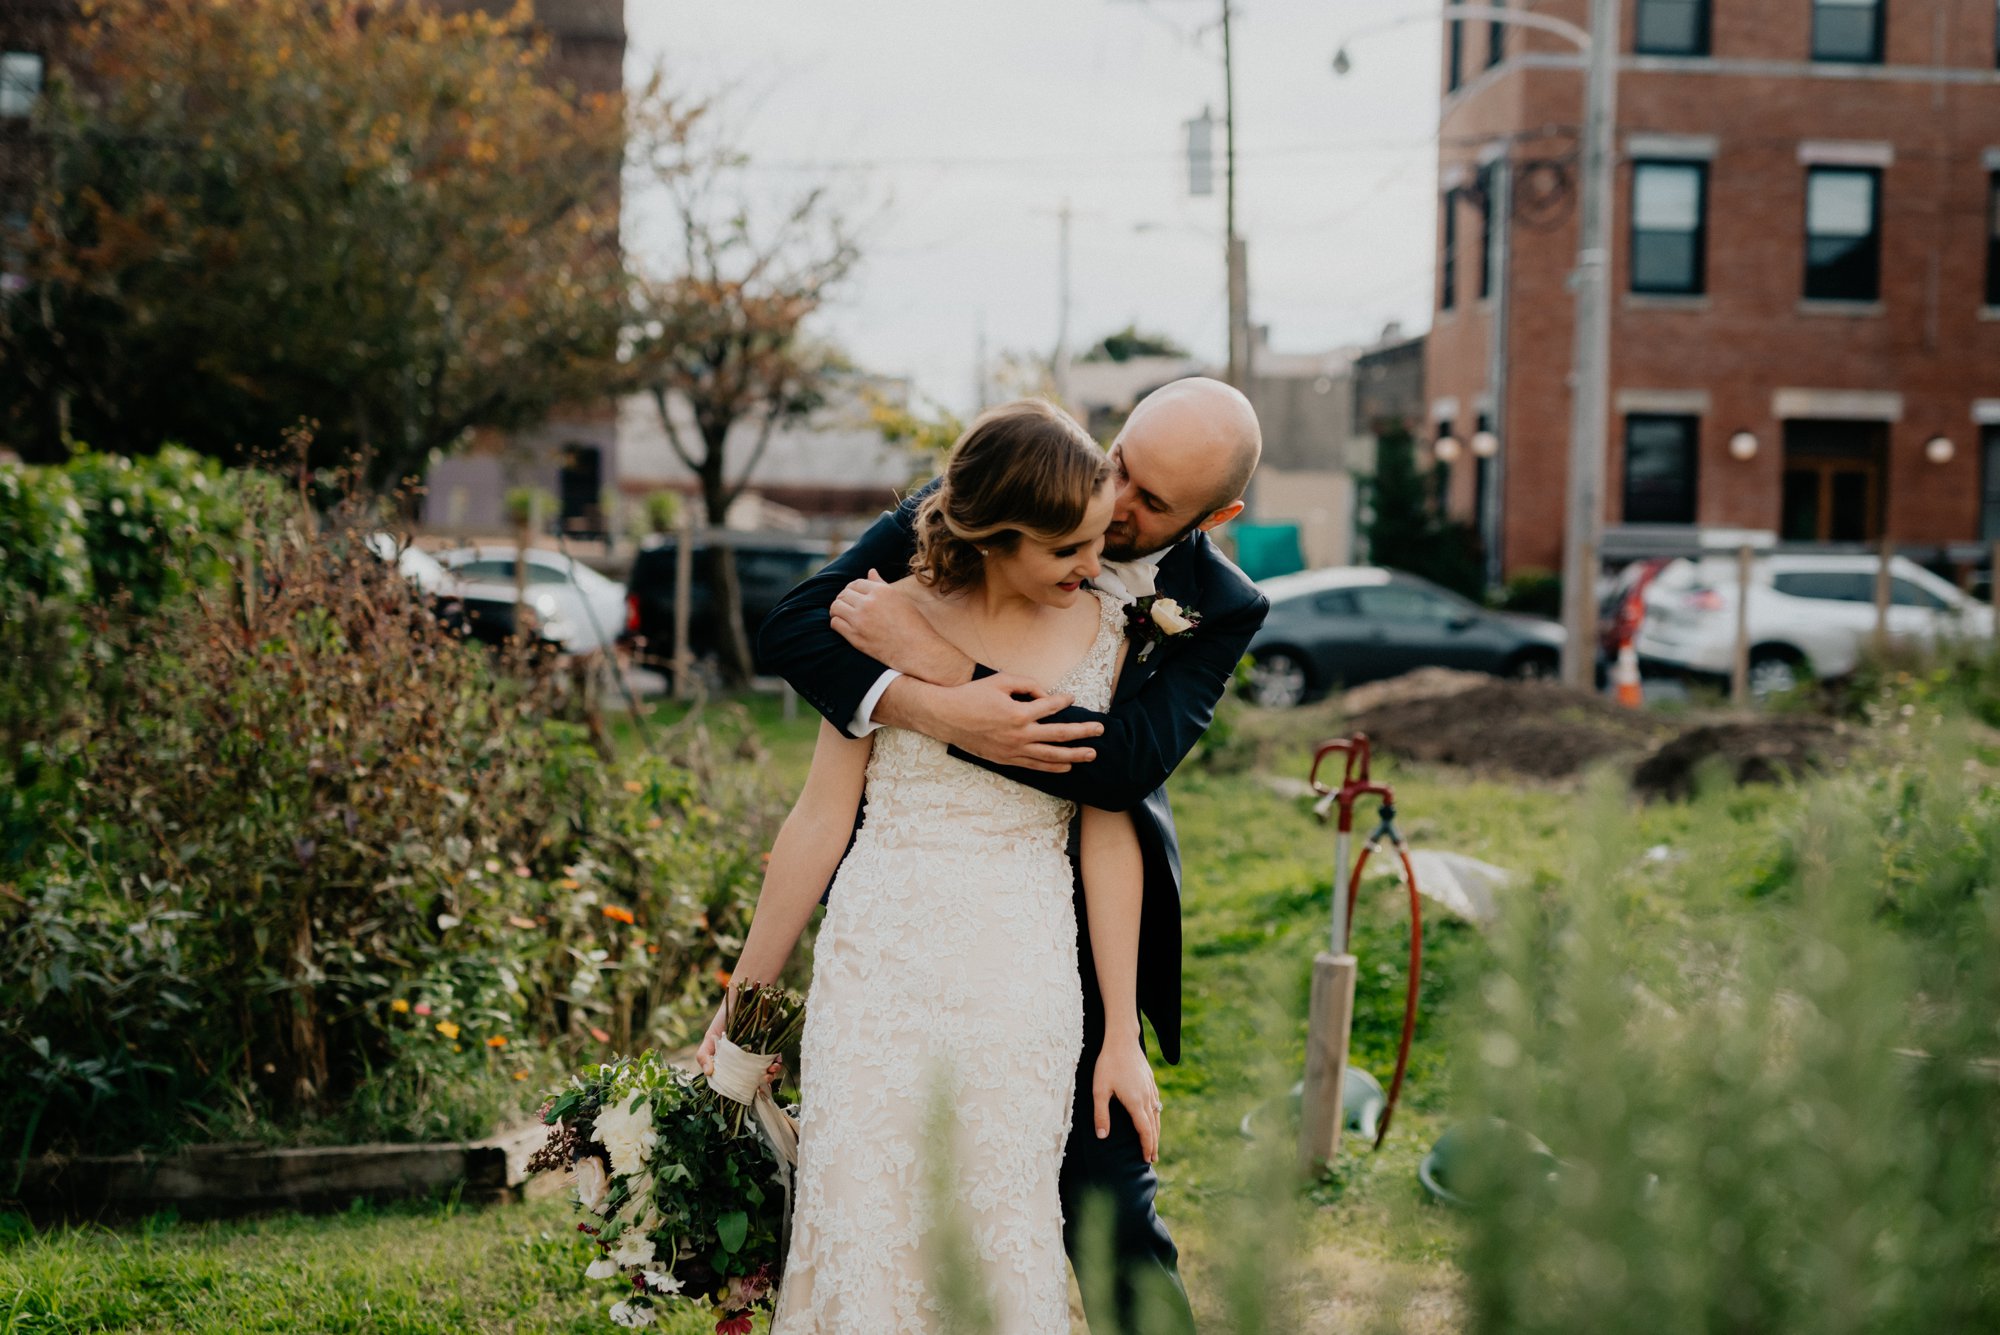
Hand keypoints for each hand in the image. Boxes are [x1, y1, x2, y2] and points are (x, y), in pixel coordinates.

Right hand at [694, 1002, 783, 1083]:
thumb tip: (708, 1073)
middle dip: (758, 1084)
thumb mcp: (710, 1037)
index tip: (744, 1091)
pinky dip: (777, 1064)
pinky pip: (776, 1059)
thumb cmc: (723, 1020)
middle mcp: (745, 1062)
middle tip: (762, 1081)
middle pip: (752, 1080)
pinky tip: (776, 1063)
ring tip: (771, 1072)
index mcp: (730, 1064)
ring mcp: (758, 1055)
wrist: (741, 999)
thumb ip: (704, 1055)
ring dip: (770, 1076)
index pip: (734, 1082)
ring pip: (765, 1072)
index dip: (739, 1089)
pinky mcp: (770, 1047)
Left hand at [830, 569, 962, 678]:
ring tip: (844, 615)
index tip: (855, 596)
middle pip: (844, 594)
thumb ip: (882, 584)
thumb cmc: (913, 625)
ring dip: (838, 609)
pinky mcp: (855, 636)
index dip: (854, 589)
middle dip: (844, 598)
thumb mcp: (900, 599)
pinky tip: (845, 625)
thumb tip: (871, 571)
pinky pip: (835, 623)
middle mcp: (869, 603)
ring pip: (836, 607)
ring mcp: (860, 620)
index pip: (857, 583)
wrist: (917, 650)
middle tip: (848, 606)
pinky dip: (837, 622)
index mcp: (881, 591)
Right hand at [916, 673, 1103, 771]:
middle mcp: (1019, 734)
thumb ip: (1027, 684)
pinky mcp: (1006, 760)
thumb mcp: (1001, 681)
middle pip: (1059, 735)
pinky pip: (1035, 766)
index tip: (1071, 698)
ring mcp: (1013, 750)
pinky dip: (1052, 767)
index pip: (1051, 707)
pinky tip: (1067, 767)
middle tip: (1100, 730)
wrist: (946, 717)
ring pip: (1051, 756)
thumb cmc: (972, 695)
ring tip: (1091, 754)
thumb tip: (1046, 694)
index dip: (1064, 701)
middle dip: (1083, 733)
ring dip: (1074, 755)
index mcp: (1019, 713)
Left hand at [1093, 1032, 1161, 1162]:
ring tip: (1154, 1143)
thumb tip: (1102, 1136)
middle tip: (1152, 1158)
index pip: (1144, 1131)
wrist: (1122, 1040)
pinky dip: (1157, 1116)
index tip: (1146, 1159)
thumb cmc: (1108, 1064)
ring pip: (1157, 1115)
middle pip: (1153, 1126)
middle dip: (1153, 1143)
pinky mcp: (1150, 1081)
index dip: (1146, 1146)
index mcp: (1135, 1102)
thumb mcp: (1099, 1090)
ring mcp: (1151, 1089)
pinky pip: (1157, 1103)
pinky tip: (1154, 1117)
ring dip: (1156, 1131)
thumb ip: (1101, 1114)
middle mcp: (1147, 1097)